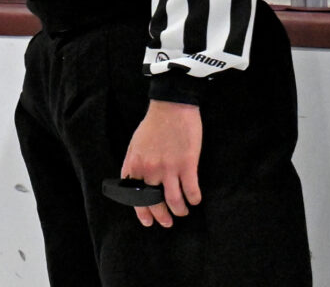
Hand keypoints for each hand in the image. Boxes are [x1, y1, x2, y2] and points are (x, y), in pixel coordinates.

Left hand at [118, 99, 202, 228]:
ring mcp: (168, 168)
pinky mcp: (186, 164)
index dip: (141, 211)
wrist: (171, 107)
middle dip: (161, 215)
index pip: (134, 196)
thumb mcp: (135, 145)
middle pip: (153, 201)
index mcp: (134, 164)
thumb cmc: (152, 126)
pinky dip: (194, 199)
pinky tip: (195, 200)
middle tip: (167, 223)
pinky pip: (191, 190)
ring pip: (173, 200)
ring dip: (179, 210)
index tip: (148, 221)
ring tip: (183, 212)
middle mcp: (149, 170)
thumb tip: (134, 183)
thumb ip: (134, 165)